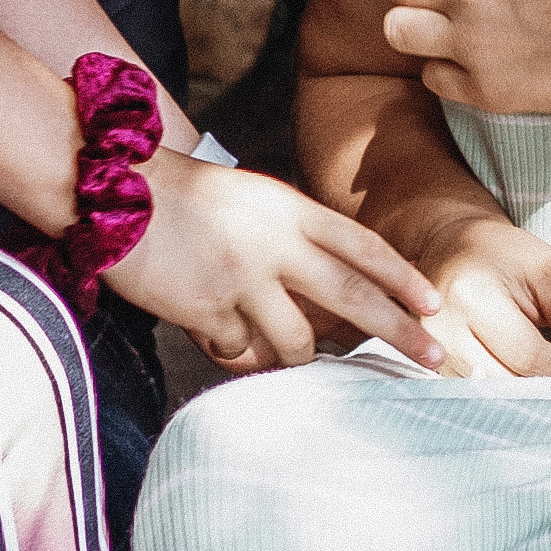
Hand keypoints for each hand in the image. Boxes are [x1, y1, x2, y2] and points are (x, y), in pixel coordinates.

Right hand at [114, 152, 446, 378]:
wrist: (109, 188)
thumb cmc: (183, 196)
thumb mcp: (251, 199)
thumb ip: (293, 236)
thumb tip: (334, 287)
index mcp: (289, 209)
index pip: (362, 247)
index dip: (403, 279)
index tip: (434, 306)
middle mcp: (273, 242)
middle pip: (354, 297)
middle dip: (402, 334)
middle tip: (440, 362)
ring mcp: (240, 278)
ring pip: (296, 342)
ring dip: (295, 357)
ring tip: (276, 351)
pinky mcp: (204, 309)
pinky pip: (238, 351)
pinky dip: (233, 350)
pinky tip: (215, 330)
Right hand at [376, 192, 550, 381]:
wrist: (453, 247)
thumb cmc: (508, 257)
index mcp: (471, 294)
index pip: (528, 355)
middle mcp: (441, 328)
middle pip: (505, 382)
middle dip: (548, 392)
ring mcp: (429, 351)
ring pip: (489, 396)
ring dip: (526, 400)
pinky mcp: (427, 366)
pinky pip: (473, 396)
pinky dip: (504, 398)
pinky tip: (527, 389)